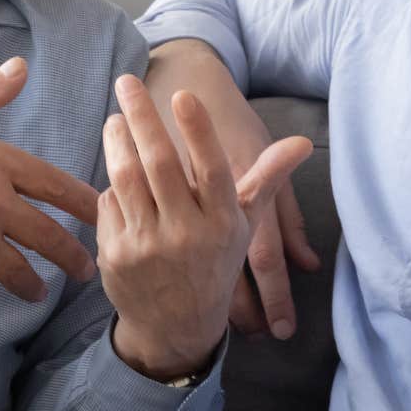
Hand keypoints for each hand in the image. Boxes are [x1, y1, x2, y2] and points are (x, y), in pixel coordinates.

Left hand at [100, 74, 312, 378]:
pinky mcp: (118, 255)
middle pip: (160, 165)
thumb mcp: (244, 226)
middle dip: (143, 118)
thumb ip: (265, 180)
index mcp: (222, 223)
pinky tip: (112, 165)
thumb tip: (302, 143)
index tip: (183, 95)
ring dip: (117, 142)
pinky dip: (111, 183)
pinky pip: (109, 204)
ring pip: (127, 179)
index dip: (198, 132)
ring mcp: (149, 246)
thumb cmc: (214, 263)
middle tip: (128, 82)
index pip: (211, 169)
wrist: (178, 328)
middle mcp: (187, 234)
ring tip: (115, 117)